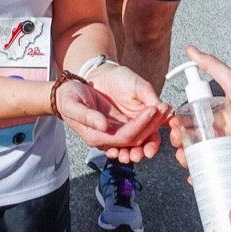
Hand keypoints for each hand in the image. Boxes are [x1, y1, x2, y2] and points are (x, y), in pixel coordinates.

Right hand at [55, 63, 170, 165]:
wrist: (65, 93)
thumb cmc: (68, 98)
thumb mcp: (73, 105)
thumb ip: (87, 117)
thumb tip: (104, 126)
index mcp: (96, 136)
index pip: (126, 136)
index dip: (141, 124)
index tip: (153, 109)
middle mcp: (107, 137)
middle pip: (136, 138)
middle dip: (152, 125)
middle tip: (165, 108)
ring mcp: (113, 131)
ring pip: (139, 135)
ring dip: (153, 125)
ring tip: (164, 110)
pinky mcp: (118, 124)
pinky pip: (137, 127)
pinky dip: (148, 121)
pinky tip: (157, 110)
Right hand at [168, 46, 230, 175]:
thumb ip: (211, 65)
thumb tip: (191, 49)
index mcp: (221, 115)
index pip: (194, 121)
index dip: (181, 125)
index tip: (172, 126)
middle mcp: (224, 133)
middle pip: (195, 142)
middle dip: (182, 144)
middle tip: (177, 144)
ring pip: (203, 159)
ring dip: (189, 161)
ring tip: (184, 160)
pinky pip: (220, 174)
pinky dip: (205, 177)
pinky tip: (195, 177)